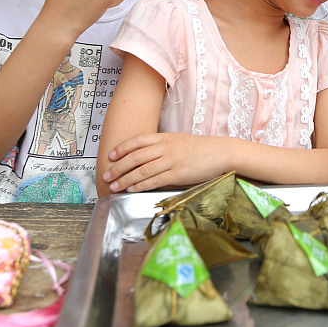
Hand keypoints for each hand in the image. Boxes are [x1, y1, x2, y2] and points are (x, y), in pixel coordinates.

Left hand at [100, 132, 224, 192]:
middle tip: (106, 175)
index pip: (138, 141)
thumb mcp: (179, 142)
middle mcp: (166, 147)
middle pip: (135, 157)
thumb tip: (146, 157)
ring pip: (142, 170)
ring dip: (125, 179)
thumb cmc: (201, 149)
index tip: (110, 156)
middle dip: (118, 167)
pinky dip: (141, 185)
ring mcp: (171, 160)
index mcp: (165, 137)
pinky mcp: (178, 174)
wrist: (221, 153)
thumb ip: (163, 147)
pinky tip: (132, 189)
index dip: (122, 148)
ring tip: (114, 186)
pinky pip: (155, 180)